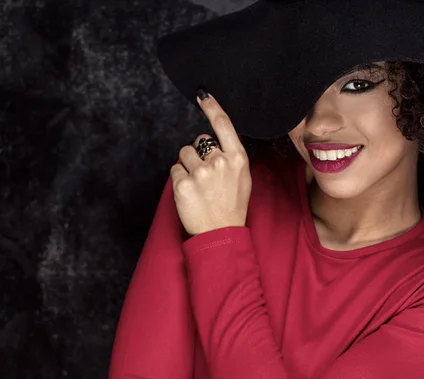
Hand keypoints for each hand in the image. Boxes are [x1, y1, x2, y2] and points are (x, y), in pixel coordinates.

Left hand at [170, 93, 251, 235]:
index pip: (223, 125)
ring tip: (199, 186)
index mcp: (238, 159)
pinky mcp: (183, 184)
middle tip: (206, 176)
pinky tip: (190, 192)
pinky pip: (175, 170)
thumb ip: (231, 157)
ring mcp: (201, 173)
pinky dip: (179, 179)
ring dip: (187, 166)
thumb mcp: (243, 178)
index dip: (212, 107)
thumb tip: (213, 141)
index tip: (202, 94)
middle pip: (199, 141)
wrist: (221, 233)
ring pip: (184, 154)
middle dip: (199, 153)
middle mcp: (219, 162)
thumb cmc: (232, 206)